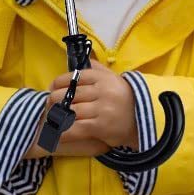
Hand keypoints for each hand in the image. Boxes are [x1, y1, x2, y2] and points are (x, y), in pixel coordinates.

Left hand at [21, 62, 139, 158]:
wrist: (144, 121)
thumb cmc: (125, 99)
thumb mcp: (115, 79)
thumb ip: (98, 69)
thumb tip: (81, 61)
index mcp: (103, 78)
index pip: (74, 77)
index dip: (58, 83)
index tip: (52, 88)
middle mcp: (102, 91)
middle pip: (68, 94)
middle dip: (54, 101)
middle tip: (50, 105)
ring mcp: (102, 109)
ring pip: (70, 111)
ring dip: (57, 117)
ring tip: (51, 119)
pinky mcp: (101, 126)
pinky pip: (76, 128)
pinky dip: (64, 131)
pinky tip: (57, 133)